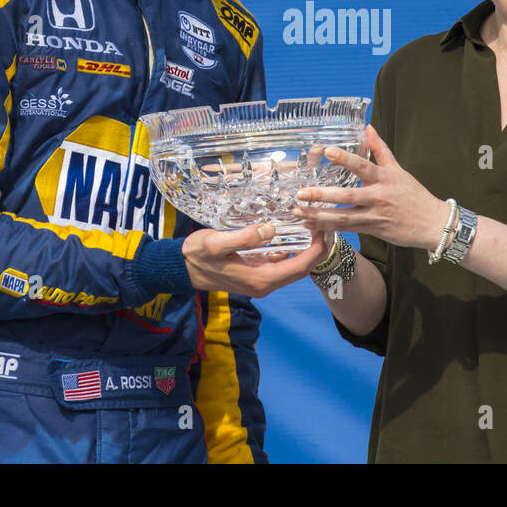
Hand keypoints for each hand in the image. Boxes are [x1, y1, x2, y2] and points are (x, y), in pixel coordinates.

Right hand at [182, 223, 328, 296]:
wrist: (182, 268)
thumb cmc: (197, 255)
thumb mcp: (216, 243)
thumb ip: (244, 238)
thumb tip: (270, 230)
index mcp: (260, 279)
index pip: (300, 267)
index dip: (317, 248)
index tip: (323, 227)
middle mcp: (265, 284)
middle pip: (302, 268)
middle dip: (317, 247)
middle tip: (323, 222)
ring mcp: (261, 281)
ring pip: (294, 266)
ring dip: (306, 248)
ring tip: (313, 223)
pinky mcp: (256, 274)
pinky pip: (282, 264)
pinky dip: (293, 249)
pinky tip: (295, 231)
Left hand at [292, 124, 448, 250]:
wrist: (431, 223)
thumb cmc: (413, 195)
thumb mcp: (398, 169)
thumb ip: (380, 149)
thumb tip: (368, 127)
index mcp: (385, 178)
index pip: (363, 166)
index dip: (346, 158)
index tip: (327, 151)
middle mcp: (378, 197)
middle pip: (348, 196)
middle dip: (322, 195)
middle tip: (301, 192)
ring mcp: (375, 215)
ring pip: (344, 216)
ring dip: (319, 215)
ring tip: (298, 211)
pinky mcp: (372, 230)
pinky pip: (347, 228)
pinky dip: (328, 227)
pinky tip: (311, 224)